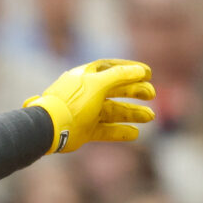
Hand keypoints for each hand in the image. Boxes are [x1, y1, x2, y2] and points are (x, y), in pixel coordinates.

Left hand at [24, 59, 155, 153]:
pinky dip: (120, 131)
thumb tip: (140, 72)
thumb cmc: (73, 101)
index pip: (111, 69)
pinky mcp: (84, 131)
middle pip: (115, 90)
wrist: (50, 127)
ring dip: (132, 113)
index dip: (130, 69)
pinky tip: (135, 133)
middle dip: (134, 91)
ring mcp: (85, 113)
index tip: (148, 73)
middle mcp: (86, 93)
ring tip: (150, 116)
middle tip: (152, 94)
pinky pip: (106, 130)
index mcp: (86, 77)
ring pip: (113, 111)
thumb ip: (119, 76)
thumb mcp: (98, 84)